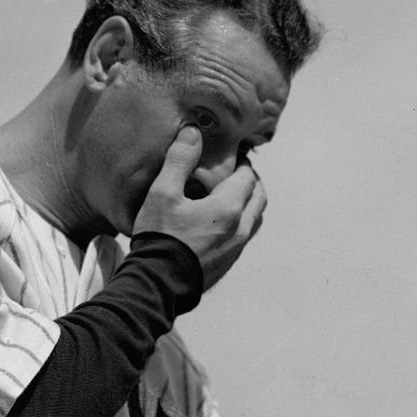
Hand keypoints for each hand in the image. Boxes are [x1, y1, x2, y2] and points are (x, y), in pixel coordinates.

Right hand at [132, 126, 265, 289]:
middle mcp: (239, 228)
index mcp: (228, 208)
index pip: (247, 176)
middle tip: (235, 173)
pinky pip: (243, 237)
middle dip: (251, 182)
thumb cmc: (159, 237)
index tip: (231, 156)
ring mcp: (236, 249)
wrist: (157, 283)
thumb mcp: (162, 193)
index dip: (241, 163)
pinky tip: (220, 223)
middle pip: (259, 198)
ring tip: (231, 196)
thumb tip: (193, 132)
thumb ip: (179, 160)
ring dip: (249, 203)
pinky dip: (240, 223)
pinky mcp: (228, 264)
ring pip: (254, 219)